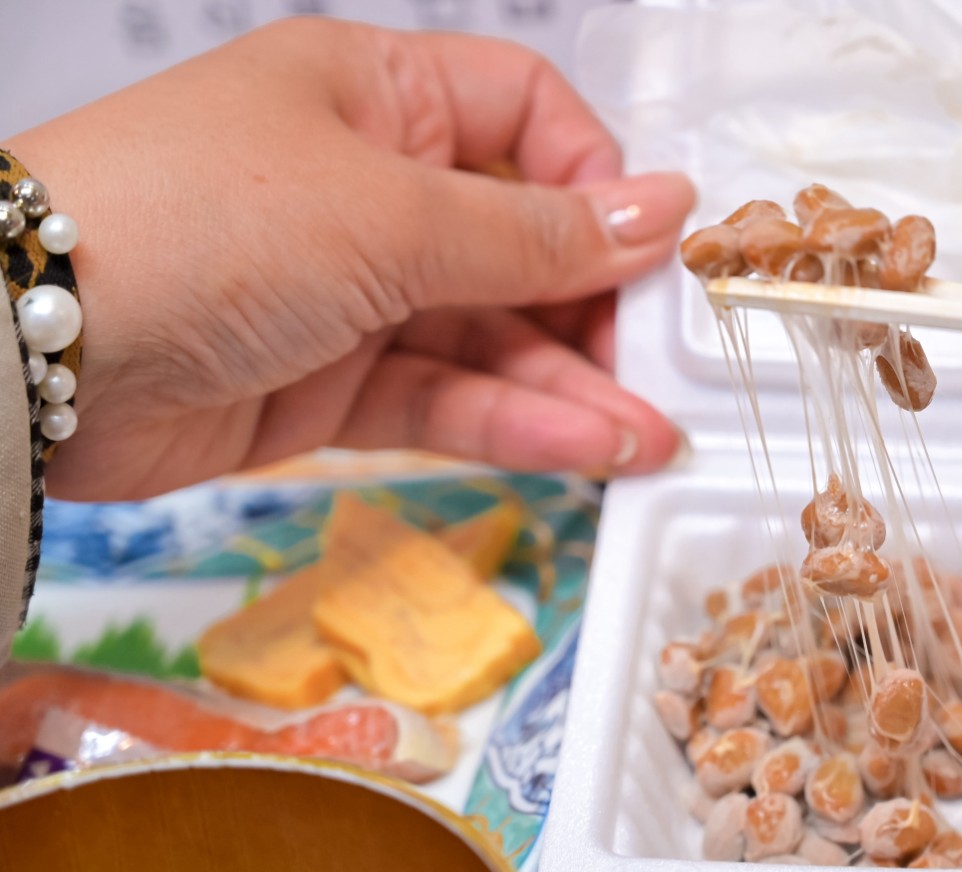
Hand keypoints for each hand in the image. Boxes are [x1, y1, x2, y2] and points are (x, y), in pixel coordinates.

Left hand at [5, 17, 694, 499]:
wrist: (33, 352)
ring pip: (491, 338)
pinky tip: (583, 448)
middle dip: (597, 312)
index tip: (650, 251)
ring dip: (571, 388)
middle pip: (521, 244)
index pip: (526, 118)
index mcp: (378, 96)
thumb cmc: (196, 225)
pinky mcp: (331, 385)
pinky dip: (513, 425)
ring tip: (647, 438)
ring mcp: (352, 292)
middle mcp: (370, 188)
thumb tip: (659, 208)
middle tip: (662, 370)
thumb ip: (536, 233)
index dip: (596, 181)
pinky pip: (444, 399)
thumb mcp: (390, 215)